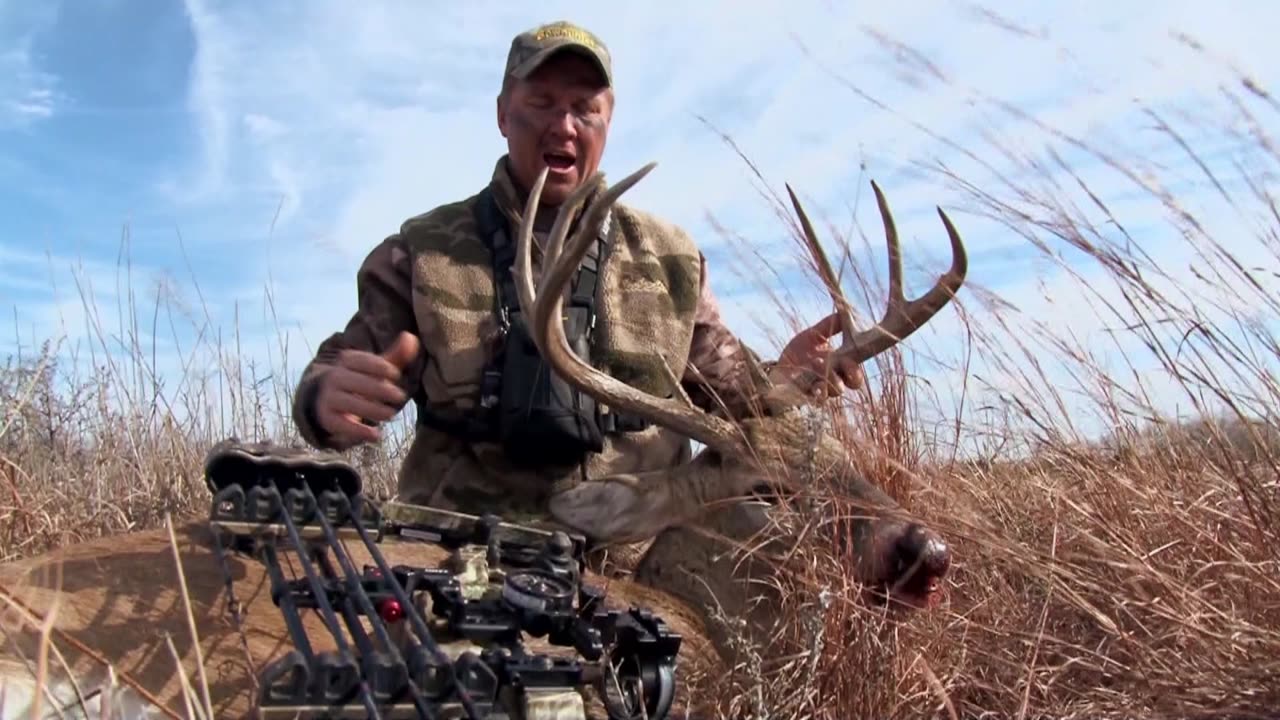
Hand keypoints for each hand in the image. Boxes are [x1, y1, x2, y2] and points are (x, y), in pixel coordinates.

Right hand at [314, 331, 419, 446]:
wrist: (324, 399)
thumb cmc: (360, 380)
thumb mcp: (376, 368)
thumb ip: (395, 355)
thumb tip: (410, 337)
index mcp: (346, 361)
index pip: (362, 360)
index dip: (380, 367)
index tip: (396, 375)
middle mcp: (334, 377)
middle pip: (357, 382)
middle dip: (380, 389)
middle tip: (400, 396)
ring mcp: (328, 398)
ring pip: (350, 403)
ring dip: (372, 409)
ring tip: (391, 414)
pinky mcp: (327, 418)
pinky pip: (342, 425)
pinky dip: (359, 431)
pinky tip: (376, 435)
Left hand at [773, 311, 864, 398]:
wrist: (777, 369)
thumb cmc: (797, 353)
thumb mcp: (812, 335)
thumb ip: (829, 325)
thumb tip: (844, 310)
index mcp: (839, 364)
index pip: (857, 368)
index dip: (860, 363)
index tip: (856, 354)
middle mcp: (835, 378)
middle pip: (854, 383)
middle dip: (852, 373)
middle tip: (842, 361)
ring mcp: (823, 388)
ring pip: (838, 390)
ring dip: (832, 377)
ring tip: (817, 363)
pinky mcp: (809, 396)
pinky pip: (821, 399)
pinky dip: (819, 390)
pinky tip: (814, 384)